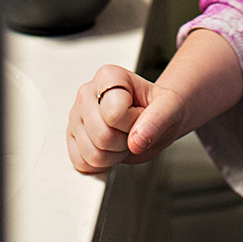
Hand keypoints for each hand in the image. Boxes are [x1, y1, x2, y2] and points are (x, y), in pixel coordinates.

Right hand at [66, 65, 189, 174]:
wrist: (155, 118)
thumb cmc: (160, 108)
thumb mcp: (170, 107)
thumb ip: (156, 120)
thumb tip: (136, 141)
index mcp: (108, 77)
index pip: (114, 114)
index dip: (133, 123)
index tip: (140, 114)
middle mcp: (87, 93)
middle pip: (102, 136)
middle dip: (125, 142)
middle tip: (133, 130)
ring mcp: (76, 116)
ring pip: (91, 154)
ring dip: (114, 155)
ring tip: (123, 138)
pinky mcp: (72, 137)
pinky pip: (81, 163)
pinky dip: (101, 164)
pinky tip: (111, 149)